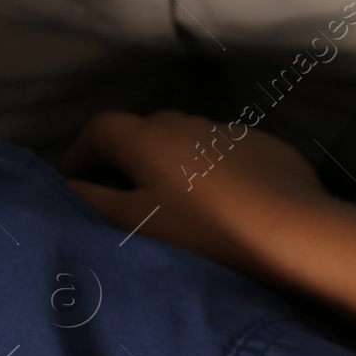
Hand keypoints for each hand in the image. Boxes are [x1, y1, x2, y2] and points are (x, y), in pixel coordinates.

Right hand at [64, 110, 328, 270]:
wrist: (291, 231)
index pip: (99, 128)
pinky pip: (225, 150)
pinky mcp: (265, 146)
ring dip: (171, 158)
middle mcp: (185, 123)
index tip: (75, 178)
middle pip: (144, 129)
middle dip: (126, 154)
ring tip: (173, 196)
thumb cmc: (204, 232)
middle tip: (122, 190)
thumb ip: (94, 202)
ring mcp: (229, 131)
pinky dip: (211, 167)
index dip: (81, 152)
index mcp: (147, 138)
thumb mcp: (136, 225)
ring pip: (187, 137)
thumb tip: (64, 187)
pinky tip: (223, 198)